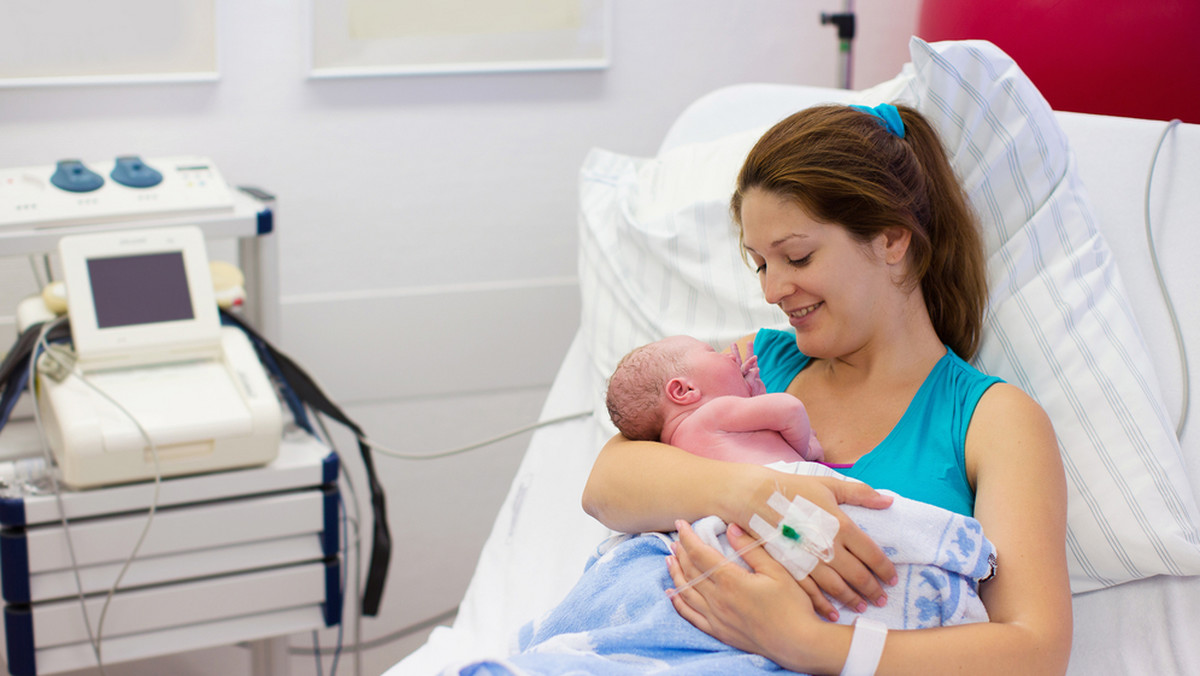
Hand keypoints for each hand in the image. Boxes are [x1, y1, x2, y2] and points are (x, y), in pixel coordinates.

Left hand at [667, 520, 826, 667]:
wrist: (798, 644)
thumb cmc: (792, 605)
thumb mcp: (777, 571)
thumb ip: (751, 549)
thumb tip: (731, 528)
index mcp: (731, 581)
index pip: (700, 554)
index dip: (688, 537)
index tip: (681, 523)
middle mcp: (718, 600)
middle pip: (690, 571)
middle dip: (680, 553)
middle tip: (675, 539)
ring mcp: (716, 617)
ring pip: (686, 592)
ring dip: (676, 574)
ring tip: (669, 560)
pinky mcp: (719, 632)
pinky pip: (691, 616)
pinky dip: (678, 603)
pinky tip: (672, 594)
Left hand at [733, 341, 766, 395]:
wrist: (757, 406)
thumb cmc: (751, 400)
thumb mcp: (750, 390)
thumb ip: (751, 380)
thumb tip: (755, 369)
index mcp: (736, 379)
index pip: (736, 367)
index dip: (736, 360)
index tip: (737, 356)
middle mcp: (742, 377)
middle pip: (738, 362)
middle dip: (736, 352)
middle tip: (733, 343)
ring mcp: (749, 376)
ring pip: (749, 362)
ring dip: (749, 352)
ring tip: (749, 342)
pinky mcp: (756, 378)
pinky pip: (755, 367)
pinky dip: (755, 361)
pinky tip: (755, 353)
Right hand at [741, 474, 896, 619]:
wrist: (752, 496)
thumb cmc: (792, 488)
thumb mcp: (828, 484)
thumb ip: (860, 493)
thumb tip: (888, 502)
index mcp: (841, 525)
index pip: (872, 554)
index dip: (885, 570)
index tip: (891, 579)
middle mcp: (827, 546)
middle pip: (857, 575)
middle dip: (872, 590)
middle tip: (881, 599)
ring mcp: (808, 560)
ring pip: (836, 588)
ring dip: (851, 599)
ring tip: (861, 606)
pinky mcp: (789, 568)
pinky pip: (810, 592)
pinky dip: (823, 605)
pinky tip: (832, 612)